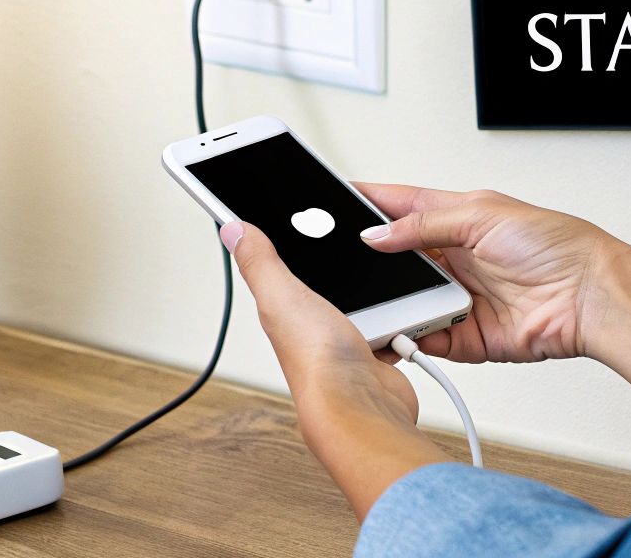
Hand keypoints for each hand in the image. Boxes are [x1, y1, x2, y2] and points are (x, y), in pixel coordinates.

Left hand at [219, 220, 447, 519]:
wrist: (363, 407)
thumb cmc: (317, 362)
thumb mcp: (282, 297)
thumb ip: (260, 262)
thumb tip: (232, 230)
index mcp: (283, 310)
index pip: (276, 272)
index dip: (277, 248)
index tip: (280, 225)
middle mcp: (310, 326)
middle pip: (322, 284)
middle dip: (334, 267)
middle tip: (339, 241)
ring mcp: (344, 341)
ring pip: (358, 303)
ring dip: (370, 293)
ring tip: (373, 270)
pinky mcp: (375, 352)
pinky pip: (388, 325)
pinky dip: (396, 318)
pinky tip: (398, 308)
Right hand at [354, 184, 621, 364]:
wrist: (589, 298)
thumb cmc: (556, 245)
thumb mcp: (482, 215)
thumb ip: (425, 225)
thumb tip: (378, 235)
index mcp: (455, 218)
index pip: (398, 206)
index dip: (366, 204)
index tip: (330, 203)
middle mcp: (453, 258)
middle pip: (395, 260)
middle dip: (369, 264)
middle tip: (340, 267)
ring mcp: (458, 297)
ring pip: (406, 302)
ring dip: (389, 305)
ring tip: (367, 304)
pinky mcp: (467, 336)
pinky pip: (426, 340)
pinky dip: (410, 340)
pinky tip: (398, 335)